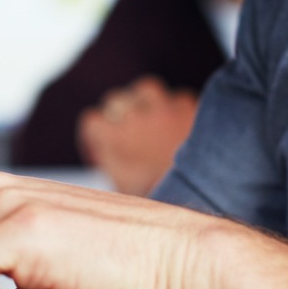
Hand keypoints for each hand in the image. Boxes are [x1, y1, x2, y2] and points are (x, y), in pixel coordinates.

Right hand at [77, 76, 199, 195]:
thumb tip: (110, 169)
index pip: (92, 121)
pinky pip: (178, 98)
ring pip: (146, 89)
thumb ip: (113, 169)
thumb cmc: (157, 199)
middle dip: (118, 113)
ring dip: (146, 100)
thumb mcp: (121, 189)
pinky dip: (178, 108)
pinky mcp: (187, 109)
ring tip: (153, 116)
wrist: (194, 197)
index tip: (103, 140)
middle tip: (128, 128)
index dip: (97, 132)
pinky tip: (180, 122)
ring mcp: (161, 111)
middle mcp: (132, 119)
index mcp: (112, 139)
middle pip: (116, 100)